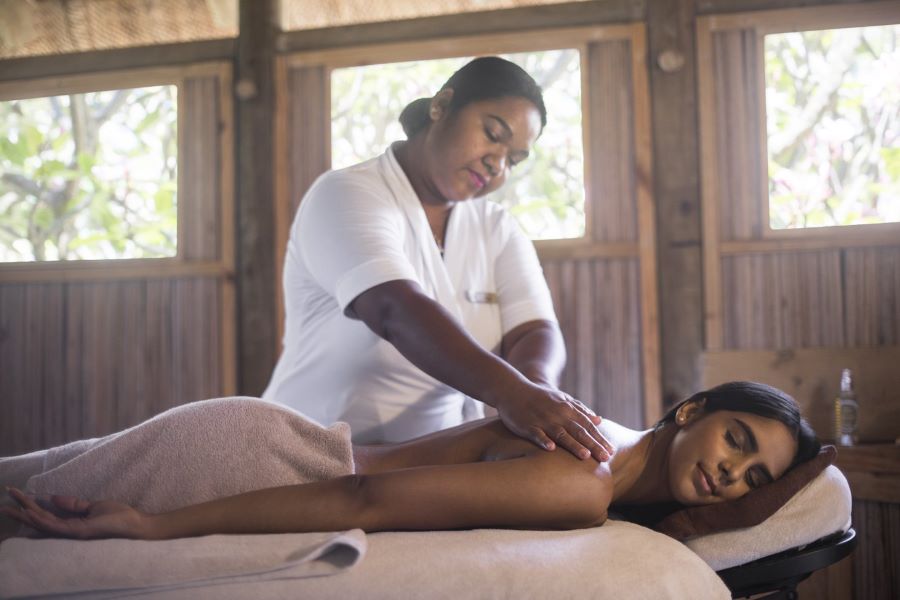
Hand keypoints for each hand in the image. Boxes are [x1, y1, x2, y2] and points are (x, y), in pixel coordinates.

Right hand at [2, 487, 151, 539]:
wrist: (135, 523)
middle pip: (39, 519)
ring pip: (43, 523)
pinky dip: (41, 521)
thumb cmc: (119, 516)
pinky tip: (30, 514)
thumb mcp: (94, 505)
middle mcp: (68, 530)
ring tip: (10, 507)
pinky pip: (56, 526)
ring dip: (25, 515)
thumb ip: (73, 504)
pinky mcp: (79, 532)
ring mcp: (72, 532)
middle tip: (4, 501)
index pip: (45, 514)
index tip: (16, 494)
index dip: (30, 505)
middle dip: (21, 510)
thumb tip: (52, 497)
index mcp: (71, 523)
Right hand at [495, 383, 614, 461]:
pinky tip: (551, 449)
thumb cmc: (540, 398)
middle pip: (578, 431)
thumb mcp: (562, 399)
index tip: (612, 451)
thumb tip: (599, 420)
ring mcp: (543, 420)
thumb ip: (580, 409)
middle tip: (606, 458)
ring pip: (560, 434)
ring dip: (573, 445)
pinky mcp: (527, 425)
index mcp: (568, 409)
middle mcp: (558, 415)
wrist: (513, 390)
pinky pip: (537, 434)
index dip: (600, 438)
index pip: (588, 426)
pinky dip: (544, 440)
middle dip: (593, 445)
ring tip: (586, 456)